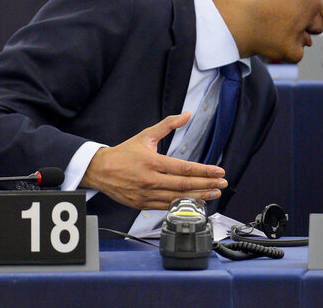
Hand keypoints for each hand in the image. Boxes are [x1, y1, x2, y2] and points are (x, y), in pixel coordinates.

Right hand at [80, 114, 227, 209]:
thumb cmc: (124, 153)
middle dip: (207, 185)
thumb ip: (168, 125)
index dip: (204, 171)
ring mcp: (147, 194)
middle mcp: (151, 180)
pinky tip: (195, 203)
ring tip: (214, 194)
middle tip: (222, 184)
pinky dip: (182, 205)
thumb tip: (187, 114)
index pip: (185, 168)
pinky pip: (167, 207)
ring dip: (199, 197)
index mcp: (153, 162)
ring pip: (178, 198)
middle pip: (185, 185)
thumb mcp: (146, 135)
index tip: (219, 172)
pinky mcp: (143, 204)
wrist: (100, 171)